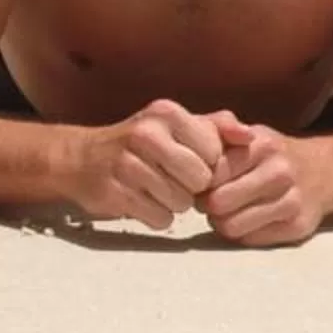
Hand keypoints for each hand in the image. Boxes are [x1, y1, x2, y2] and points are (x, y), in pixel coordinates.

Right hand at [68, 99, 224, 227]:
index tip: (191, 161)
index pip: (214, 152)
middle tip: (173, 179)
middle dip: (192, 187)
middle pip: (200, 180)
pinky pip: (160, 219)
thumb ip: (218, 127)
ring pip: (181, 203)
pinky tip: (142, 201)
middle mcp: (146, 134)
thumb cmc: (142, 143)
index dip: (208, 164)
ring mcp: (127, 165)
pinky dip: (156, 216)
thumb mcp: (177, 124)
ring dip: (174, 203)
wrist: (81, 159)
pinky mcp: (115, 194)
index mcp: (166, 113)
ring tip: (155, 188)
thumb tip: (250, 136)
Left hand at [201, 115, 321, 246]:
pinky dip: (244, 232)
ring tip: (231, 209)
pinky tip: (251, 218)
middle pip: (217, 203)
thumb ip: (218, 128)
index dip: (200, 179)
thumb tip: (192, 144)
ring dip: (223, 221)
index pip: (210, 172)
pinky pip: (250, 240)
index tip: (205, 180)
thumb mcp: (249, 132)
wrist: (326, 171)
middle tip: (214, 198)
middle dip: (208, 204)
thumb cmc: (272, 154)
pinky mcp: (297, 227)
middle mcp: (280, 173)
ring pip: (231, 227)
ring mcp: (292, 202)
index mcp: (263, 145)